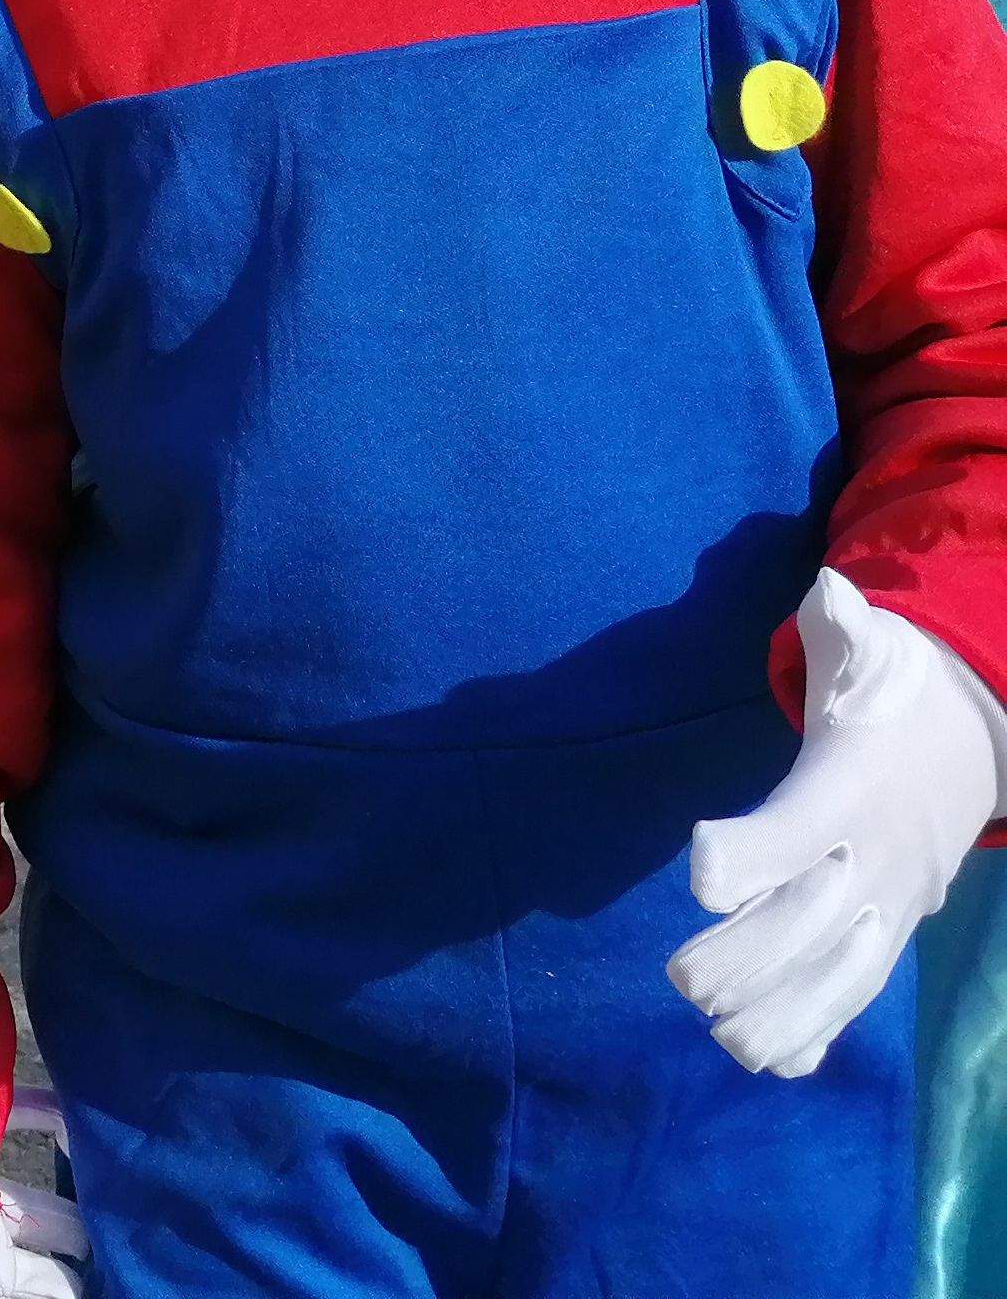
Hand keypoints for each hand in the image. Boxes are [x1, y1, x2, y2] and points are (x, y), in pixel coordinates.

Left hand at [674, 568, 1006, 1074]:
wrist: (973, 738)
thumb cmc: (896, 689)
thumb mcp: (874, 647)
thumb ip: (846, 629)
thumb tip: (834, 592)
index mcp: (854, 790)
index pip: (802, 828)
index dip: (751, 851)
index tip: (699, 864)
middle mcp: (875, 858)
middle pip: (814, 920)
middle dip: (751, 955)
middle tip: (683, 979)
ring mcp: (888, 902)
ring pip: (842, 974)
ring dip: (785, 1012)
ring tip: (727, 1042)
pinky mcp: (889, 927)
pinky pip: (859, 987)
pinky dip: (823, 1028)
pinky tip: (781, 1064)